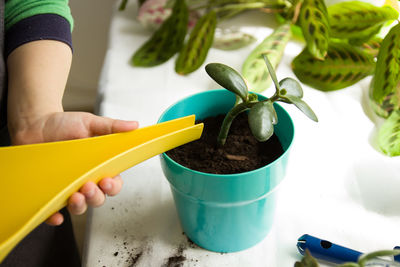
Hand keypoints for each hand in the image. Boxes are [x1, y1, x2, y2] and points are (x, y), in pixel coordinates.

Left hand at [10, 111, 138, 225]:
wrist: (36, 124)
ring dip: (80, 206)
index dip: (113, 186)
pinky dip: (54, 217)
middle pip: (98, 198)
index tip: (107, 181)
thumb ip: (112, 126)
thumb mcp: (90, 123)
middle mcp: (85, 179)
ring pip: (79, 207)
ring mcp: (68, 187)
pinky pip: (53, 212)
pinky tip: (56, 214)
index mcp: (99, 166)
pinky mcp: (49, 193)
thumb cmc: (64, 124)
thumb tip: (134, 126)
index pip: (113, 183)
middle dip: (96, 196)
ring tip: (75, 196)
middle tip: (89, 186)